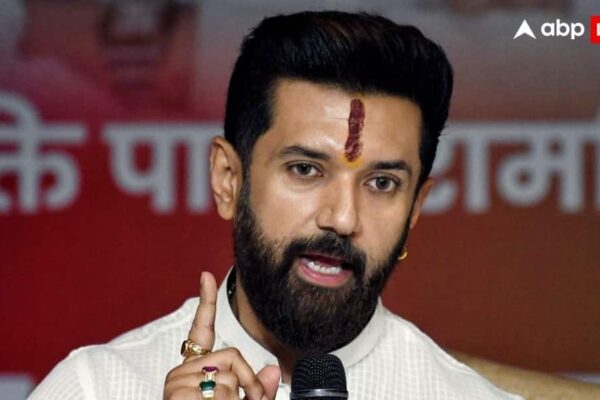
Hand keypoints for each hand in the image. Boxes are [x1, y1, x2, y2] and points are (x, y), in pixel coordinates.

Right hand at [164, 272, 280, 399]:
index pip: (201, 332)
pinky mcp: (176, 395)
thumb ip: (256, 389)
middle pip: (232, 356)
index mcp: (195, 372)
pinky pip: (222, 393)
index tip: (206, 276)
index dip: (207, 303)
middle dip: (248, 382)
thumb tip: (273, 371)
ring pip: (231, 379)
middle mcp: (182, 373)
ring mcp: (178, 383)